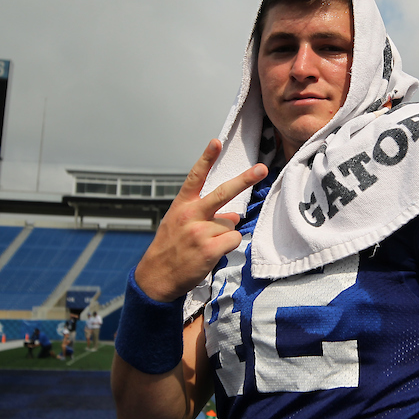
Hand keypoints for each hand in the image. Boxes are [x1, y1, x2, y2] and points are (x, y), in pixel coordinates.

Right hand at [135, 139, 265, 301]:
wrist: (156, 276)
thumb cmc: (171, 247)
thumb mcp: (180, 224)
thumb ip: (205, 215)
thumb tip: (234, 215)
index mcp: (182, 205)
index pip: (196, 177)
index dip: (206, 158)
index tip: (216, 142)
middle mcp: (191, 215)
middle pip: (222, 193)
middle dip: (244, 179)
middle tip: (262, 169)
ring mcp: (200, 232)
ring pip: (231, 224)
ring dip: (225, 234)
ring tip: (206, 245)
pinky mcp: (209, 250)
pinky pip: (234, 240)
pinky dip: (228, 246)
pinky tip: (213, 253)